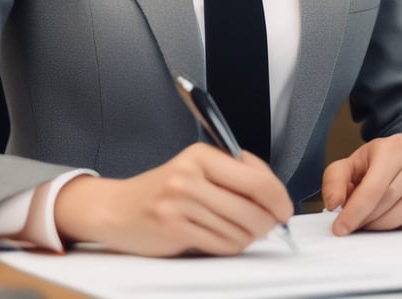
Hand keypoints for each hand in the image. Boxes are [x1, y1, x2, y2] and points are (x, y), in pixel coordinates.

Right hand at [55, 143, 292, 256]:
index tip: (284, 208)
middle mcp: (190, 174)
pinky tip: (219, 238)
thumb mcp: (196, 167)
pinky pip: (222, 245)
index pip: (257, 178)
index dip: (279, 198)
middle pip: (253, 207)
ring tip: (236, 230)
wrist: (116, 208)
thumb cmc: (161, 189)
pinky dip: (229, 247)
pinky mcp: (174, 228)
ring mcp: (181, 202)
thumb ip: (232, 174)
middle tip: (267, 225)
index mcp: (201, 154)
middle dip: (267, 221)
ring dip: (247, 236)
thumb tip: (274, 194)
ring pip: (240, 229)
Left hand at [322, 135, 401, 234]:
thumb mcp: (353, 163)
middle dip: (365, 219)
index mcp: (390, 149)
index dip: (355, 211)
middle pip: (387, 202)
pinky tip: (387, 218)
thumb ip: (335, 179)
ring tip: (367, 221)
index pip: (372, 188)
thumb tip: (332, 203)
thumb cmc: (377, 162)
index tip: (341, 228)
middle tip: (352, 224)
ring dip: (380, 225)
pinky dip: (398, 225)